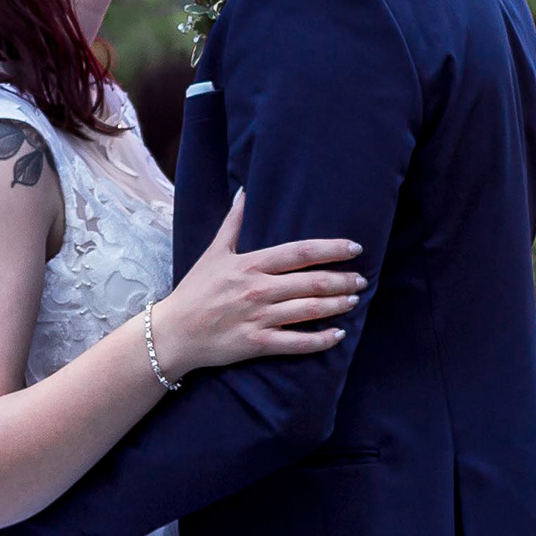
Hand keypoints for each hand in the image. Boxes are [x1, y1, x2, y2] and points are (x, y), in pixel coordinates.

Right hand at [150, 193, 363, 378]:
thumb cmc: (194, 290)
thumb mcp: (213, 252)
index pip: (300, 252)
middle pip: (311, 281)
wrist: (174, 332)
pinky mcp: (256, 343)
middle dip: (342, 280)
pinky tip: (338, 335)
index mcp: (250, 264)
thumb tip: (244, 192)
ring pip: (308, 310)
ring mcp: (258, 317)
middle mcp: (257, 289)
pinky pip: (296, 342)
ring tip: (354, 301)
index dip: (331, 249)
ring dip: (336, 305)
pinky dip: (320, 340)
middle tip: (362, 280)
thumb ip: (233, 222)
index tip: (354, 248)